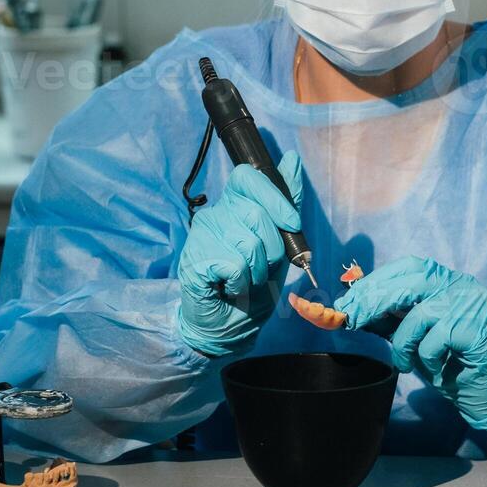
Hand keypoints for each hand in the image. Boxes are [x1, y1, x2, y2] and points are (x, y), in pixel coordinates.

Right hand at [175, 152, 303, 356]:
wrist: (229, 326)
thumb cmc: (253, 286)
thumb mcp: (280, 245)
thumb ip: (286, 204)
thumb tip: (292, 159)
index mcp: (235, 206)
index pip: (250, 178)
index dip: (275, 199)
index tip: (292, 224)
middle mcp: (215, 214)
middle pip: (256, 214)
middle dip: (273, 249)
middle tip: (261, 269)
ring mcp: (201, 235)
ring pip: (248, 243)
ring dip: (257, 272)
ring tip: (245, 281)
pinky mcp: (194, 259)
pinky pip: (234, 265)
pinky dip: (242, 284)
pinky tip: (230, 288)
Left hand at [335, 256, 486, 430]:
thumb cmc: (448, 361)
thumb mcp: (411, 335)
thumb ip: (388, 316)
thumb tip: (351, 305)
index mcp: (447, 279)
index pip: (408, 267)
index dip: (376, 281)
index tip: (350, 300)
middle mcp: (462, 284)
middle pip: (411, 281)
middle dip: (375, 300)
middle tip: (353, 319)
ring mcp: (473, 304)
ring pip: (419, 314)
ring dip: (402, 342)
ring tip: (404, 362)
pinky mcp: (479, 328)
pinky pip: (435, 340)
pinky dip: (426, 358)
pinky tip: (436, 368)